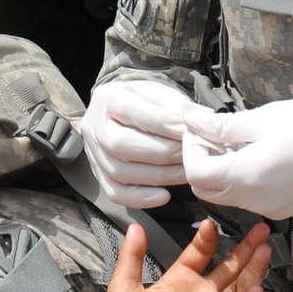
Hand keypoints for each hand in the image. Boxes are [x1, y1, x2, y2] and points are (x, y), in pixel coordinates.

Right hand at [82, 79, 190, 207]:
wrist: (124, 114)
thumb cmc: (146, 103)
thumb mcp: (160, 93)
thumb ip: (177, 104)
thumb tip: (198, 118)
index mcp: (108, 97)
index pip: (129, 110)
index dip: (159, 122)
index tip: (185, 129)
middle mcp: (94, 126)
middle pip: (120, 145)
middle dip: (160, 152)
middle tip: (187, 154)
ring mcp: (94, 153)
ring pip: (119, 171)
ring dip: (157, 176)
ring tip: (184, 173)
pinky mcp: (99, 175)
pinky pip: (115, 193)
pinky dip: (141, 198)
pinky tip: (165, 196)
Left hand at [104, 218, 269, 291]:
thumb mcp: (124, 285)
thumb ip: (131, 256)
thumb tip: (135, 227)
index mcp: (181, 279)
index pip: (201, 253)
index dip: (208, 239)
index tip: (210, 224)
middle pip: (231, 267)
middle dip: (246, 248)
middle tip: (261, 229)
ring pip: (241, 288)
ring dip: (254, 269)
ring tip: (265, 250)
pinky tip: (257, 288)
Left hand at [180, 97, 292, 219]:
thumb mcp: (265, 118)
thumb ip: (224, 127)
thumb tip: (194, 123)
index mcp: (247, 176)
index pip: (195, 172)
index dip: (190, 148)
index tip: (197, 128)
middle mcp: (255, 200)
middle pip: (206, 190)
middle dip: (200, 162)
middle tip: (210, 134)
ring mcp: (270, 208)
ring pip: (227, 195)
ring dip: (220, 171)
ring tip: (233, 140)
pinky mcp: (283, 207)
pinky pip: (249, 198)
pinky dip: (241, 179)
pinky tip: (253, 154)